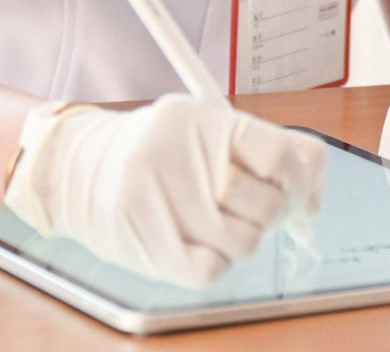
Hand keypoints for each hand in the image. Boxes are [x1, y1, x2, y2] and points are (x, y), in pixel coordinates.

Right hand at [2, 94, 325, 286]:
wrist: (77, 167)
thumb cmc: (158, 151)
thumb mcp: (212, 129)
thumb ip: (271, 150)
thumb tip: (312, 198)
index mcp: (204, 118)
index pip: (281, 156)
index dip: (300, 184)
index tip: (298, 197)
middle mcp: (178, 151)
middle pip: (266, 205)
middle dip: (268, 215)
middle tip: (247, 210)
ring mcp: (155, 195)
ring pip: (242, 243)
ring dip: (240, 241)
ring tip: (217, 225)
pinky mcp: (138, 237)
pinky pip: (209, 270)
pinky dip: (213, 263)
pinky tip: (197, 244)